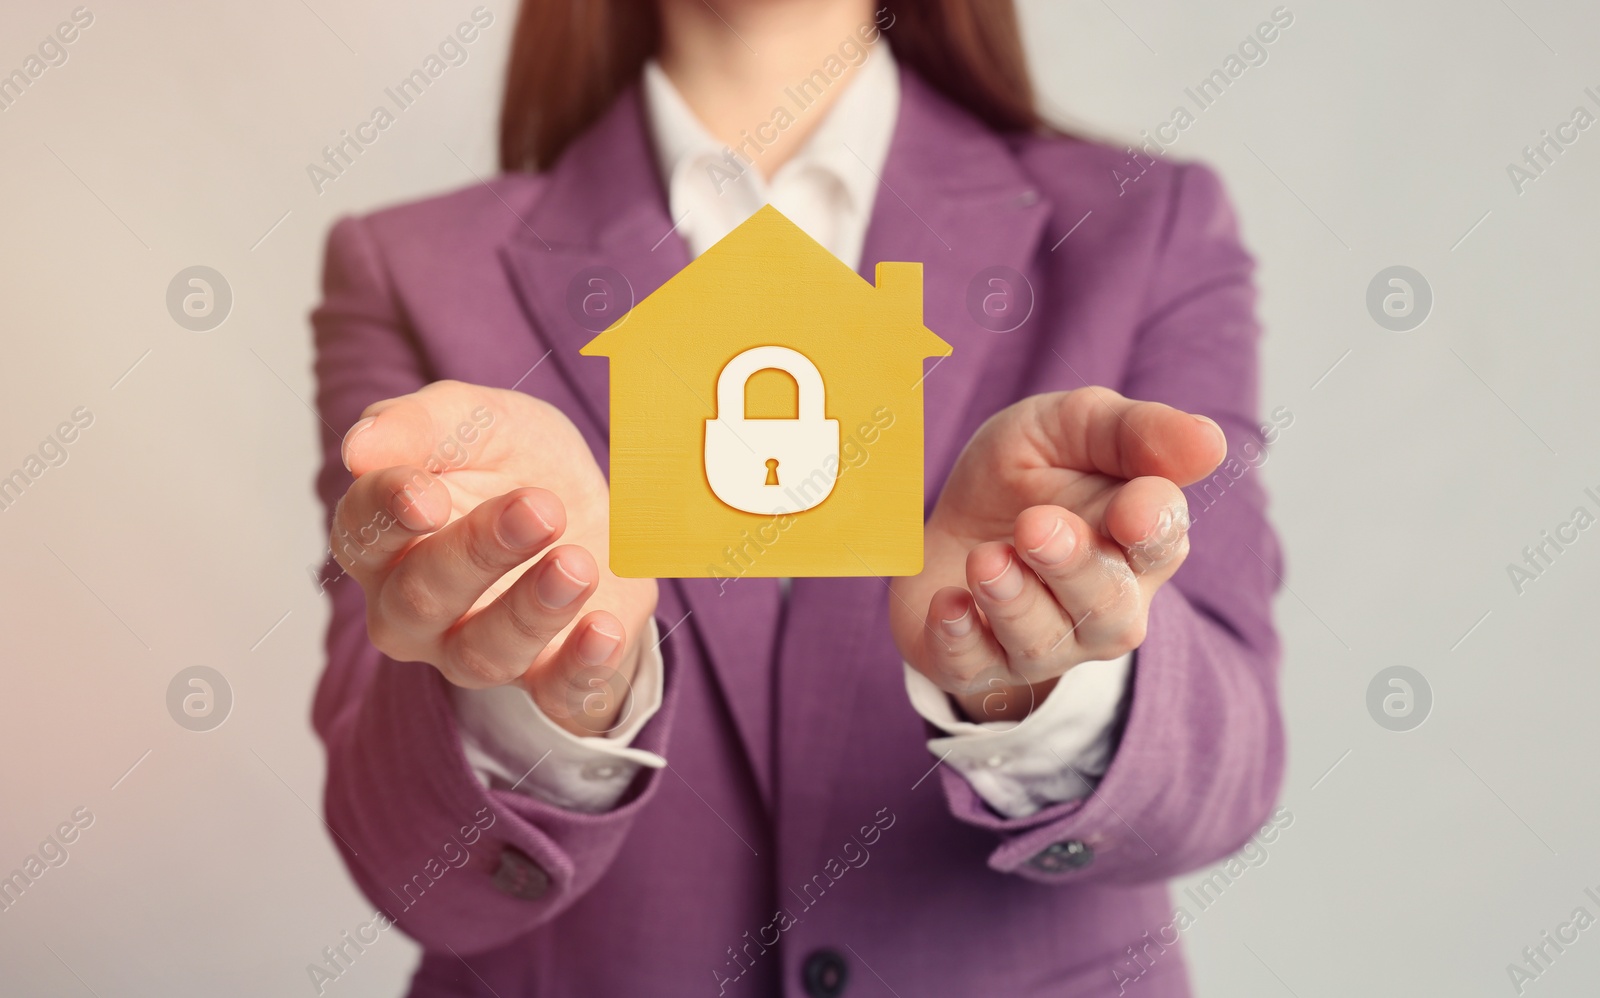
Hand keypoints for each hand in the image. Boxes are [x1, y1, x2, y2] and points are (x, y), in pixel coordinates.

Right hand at [330, 380, 658, 735]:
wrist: (592, 507)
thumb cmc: (511, 463)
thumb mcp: (473, 420)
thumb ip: (418, 425)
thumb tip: (359, 449)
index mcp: (382, 542)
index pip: (363, 534)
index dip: (390, 514)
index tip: (428, 495)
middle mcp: (413, 610)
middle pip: (424, 597)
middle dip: (479, 553)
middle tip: (539, 508)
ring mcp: (475, 650)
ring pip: (484, 652)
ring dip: (532, 610)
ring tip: (577, 564)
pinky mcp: (547, 678)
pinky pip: (554, 695)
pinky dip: (580, 669)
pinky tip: (604, 629)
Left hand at [889, 388, 1225, 722]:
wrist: (951, 517)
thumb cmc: (1028, 472)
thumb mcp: (1072, 426)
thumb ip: (1134, 432)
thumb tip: (1208, 441)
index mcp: (1139, 540)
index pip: (1161, 542)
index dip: (1150, 528)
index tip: (1130, 510)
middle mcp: (1105, 605)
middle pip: (1107, 607)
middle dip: (1072, 568)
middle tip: (1035, 526)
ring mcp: (1045, 643)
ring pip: (1043, 643)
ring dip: (1013, 601)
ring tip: (985, 559)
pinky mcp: (980, 663)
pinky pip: (976, 668)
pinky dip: (959, 640)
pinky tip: (948, 605)